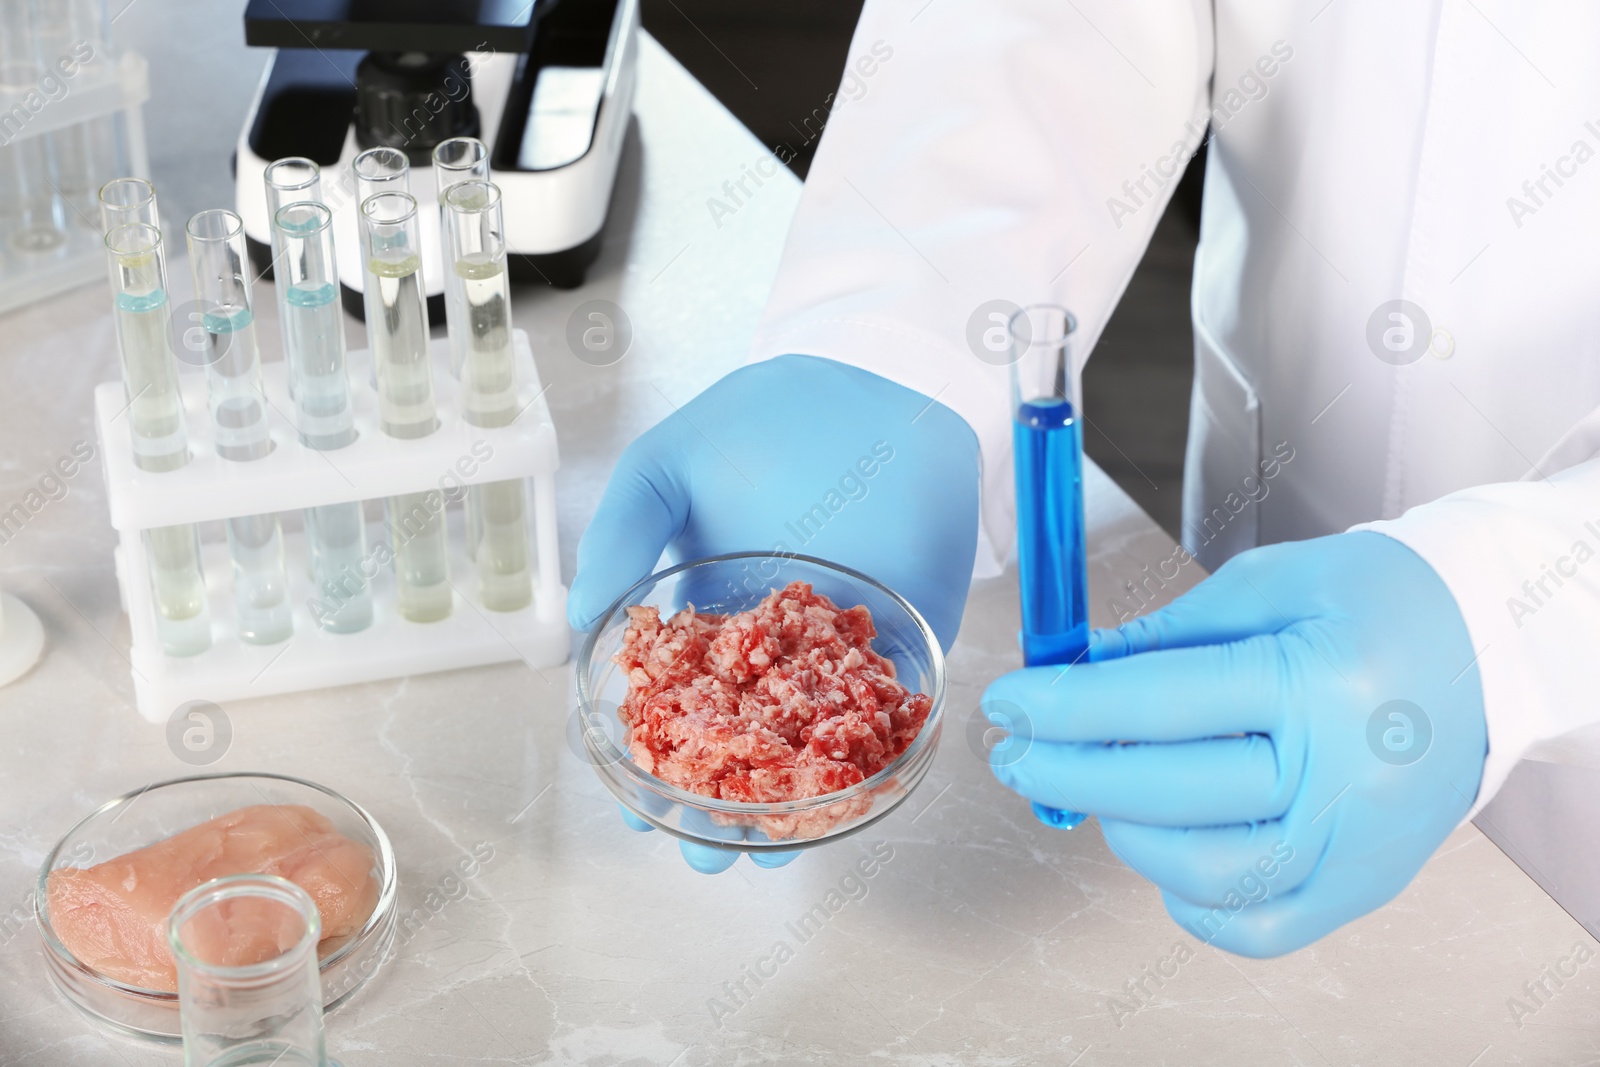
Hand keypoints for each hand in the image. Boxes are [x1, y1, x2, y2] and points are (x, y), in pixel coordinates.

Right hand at [572, 354, 980, 870]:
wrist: (871, 384)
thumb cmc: (763, 421)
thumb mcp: (668, 465)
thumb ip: (624, 534)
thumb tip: (585, 619)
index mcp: (710, 619)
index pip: (679, 707)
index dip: (659, 760)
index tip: (644, 809)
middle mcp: (772, 649)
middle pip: (744, 746)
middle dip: (721, 807)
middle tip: (707, 850)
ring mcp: (841, 652)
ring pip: (814, 746)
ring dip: (793, 803)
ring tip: (770, 848)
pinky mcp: (907, 641)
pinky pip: (895, 714)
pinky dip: (878, 761)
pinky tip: (853, 803)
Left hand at [983, 532, 1487, 956]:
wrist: (1487, 649)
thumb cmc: (1375, 601)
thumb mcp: (1267, 585)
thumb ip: (1164, 634)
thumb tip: (1069, 672)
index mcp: (1320, 682)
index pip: (1158, 703)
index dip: (1064, 707)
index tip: (1008, 702)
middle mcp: (1342, 777)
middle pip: (1169, 792)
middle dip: (1069, 771)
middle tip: (1016, 754)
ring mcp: (1357, 846)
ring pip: (1203, 870)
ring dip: (1122, 829)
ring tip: (1093, 787)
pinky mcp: (1362, 886)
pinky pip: (1255, 924)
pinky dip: (1189, 896)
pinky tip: (1158, 846)